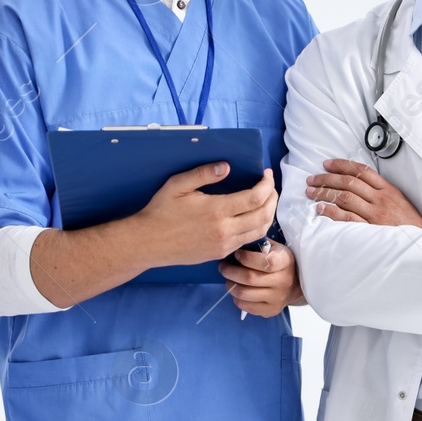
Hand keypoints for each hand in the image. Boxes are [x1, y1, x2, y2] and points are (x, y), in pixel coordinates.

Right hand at [131, 164, 277, 267]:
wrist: (148, 243)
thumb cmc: (161, 211)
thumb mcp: (178, 185)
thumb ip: (203, 173)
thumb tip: (226, 167)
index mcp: (216, 211)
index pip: (255, 198)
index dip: (266, 185)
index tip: (267, 174)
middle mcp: (224, 230)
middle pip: (264, 215)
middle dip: (273, 198)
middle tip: (270, 185)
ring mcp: (224, 245)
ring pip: (259, 231)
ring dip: (268, 214)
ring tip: (265, 200)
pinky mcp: (220, 253)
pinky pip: (247, 241)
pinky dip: (256, 227)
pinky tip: (251, 216)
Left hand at [220, 242, 304, 316]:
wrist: (294, 285)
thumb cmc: (278, 262)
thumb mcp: (274, 248)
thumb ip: (258, 245)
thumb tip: (236, 243)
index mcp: (285, 261)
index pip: (267, 262)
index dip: (247, 258)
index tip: (237, 254)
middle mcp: (284, 281)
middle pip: (250, 278)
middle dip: (231, 271)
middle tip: (223, 267)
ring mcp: (277, 298)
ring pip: (245, 294)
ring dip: (231, 286)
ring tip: (228, 279)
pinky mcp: (271, 310)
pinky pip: (246, 307)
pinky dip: (236, 298)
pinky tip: (237, 290)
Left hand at [306, 159, 421, 227]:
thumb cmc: (409, 224)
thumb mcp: (399, 201)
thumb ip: (381, 191)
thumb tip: (358, 183)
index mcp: (388, 190)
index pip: (362, 171)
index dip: (342, 165)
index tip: (327, 164)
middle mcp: (380, 199)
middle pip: (349, 182)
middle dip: (327, 178)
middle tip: (312, 179)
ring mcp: (375, 214)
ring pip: (345, 197)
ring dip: (325, 193)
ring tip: (311, 192)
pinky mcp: (370, 229)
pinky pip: (347, 218)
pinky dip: (332, 212)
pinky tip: (321, 209)